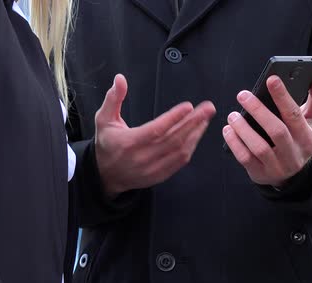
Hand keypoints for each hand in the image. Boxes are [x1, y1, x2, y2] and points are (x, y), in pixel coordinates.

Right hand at [94, 74, 215, 196]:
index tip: (188, 107)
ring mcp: (153, 169)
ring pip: (180, 150)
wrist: (106, 175)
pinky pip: (180, 161)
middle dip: (193, 122)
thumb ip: (113, 98)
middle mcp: (142, 157)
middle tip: (207, 109)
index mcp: (129, 143)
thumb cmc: (107, 144)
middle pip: (173, 139)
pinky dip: (191, 146)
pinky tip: (197, 134)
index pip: (156, 130)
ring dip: (195, 133)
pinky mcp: (160, 175)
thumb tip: (120, 79)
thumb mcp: (104, 119)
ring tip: (205, 119)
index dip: (173, 118)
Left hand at [222, 74, 311, 186]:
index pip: (295, 115)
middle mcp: (295, 155)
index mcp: (308, 139)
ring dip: (243, 129)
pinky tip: (228, 130)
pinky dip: (235, 143)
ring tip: (233, 115)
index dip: (283, 97)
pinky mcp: (261, 175)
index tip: (271, 79)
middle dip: (258, 110)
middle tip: (243, 95)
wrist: (291, 173)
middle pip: (277, 131)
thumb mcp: (311, 122)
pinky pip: (245, 159)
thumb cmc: (299, 138)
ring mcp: (277, 167)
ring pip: (259, 148)